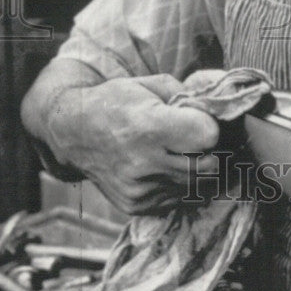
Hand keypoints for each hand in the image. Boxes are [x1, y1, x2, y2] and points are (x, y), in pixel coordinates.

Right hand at [46, 74, 222, 214]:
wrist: (72, 133)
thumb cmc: (116, 102)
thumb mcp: (151, 84)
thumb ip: (189, 95)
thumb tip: (218, 108)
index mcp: (150, 127)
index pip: (208, 136)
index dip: (209, 126)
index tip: (199, 120)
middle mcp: (145, 163)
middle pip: (209, 165)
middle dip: (209, 150)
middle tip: (194, 137)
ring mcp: (141, 190)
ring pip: (197, 185)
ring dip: (196, 168)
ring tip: (178, 151)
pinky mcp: (137, 206)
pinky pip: (178, 198)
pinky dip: (178, 183)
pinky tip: (163, 167)